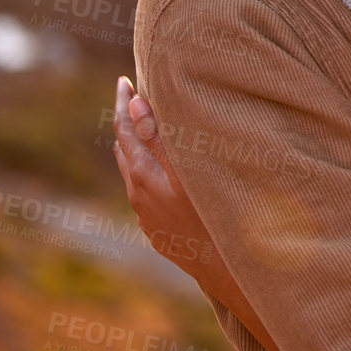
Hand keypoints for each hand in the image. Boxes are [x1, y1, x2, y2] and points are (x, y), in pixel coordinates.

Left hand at [112, 76, 211, 275]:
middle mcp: (139, 196)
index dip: (124, 103)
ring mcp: (147, 217)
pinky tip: (163, 175)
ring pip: (134, 175)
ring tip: (145, 131)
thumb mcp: (188, 170)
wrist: (227, 270)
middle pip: (126, 150)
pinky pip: (147, 196)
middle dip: (129, 123)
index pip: (126, 128)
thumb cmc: (215, 214)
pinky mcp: (158, 233)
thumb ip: (160, 137)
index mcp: (143, 175)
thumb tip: (137, 104)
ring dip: (138, 149)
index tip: (123, 80)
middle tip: (135, 99)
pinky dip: (149, 174)